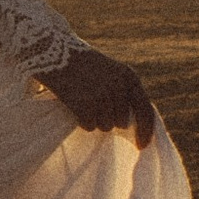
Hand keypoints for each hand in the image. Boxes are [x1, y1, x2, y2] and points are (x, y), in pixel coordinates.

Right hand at [42, 45, 156, 145]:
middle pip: (121, 122)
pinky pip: (89, 126)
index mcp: (129, 77)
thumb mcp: (111, 72)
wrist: (53, 52)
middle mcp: (119, 86)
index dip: (146, 131)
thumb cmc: (82, 65)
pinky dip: (81, 120)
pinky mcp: (85, 105)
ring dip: (94, 119)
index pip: (145, 110)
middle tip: (93, 100)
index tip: (142, 146)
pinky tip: (75, 103)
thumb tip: (129, 124)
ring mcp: (103, 96)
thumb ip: (124, 93)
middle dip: (108, 118)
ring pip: (104, 126)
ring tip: (83, 99)